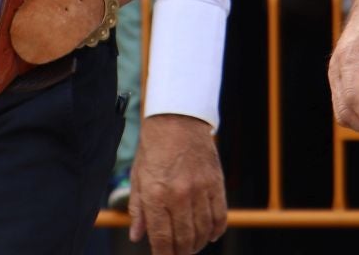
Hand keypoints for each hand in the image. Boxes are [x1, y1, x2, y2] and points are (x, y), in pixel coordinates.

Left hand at [128, 114, 226, 254]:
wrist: (177, 118)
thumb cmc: (154, 147)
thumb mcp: (138, 176)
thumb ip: (138, 208)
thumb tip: (137, 236)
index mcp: (155, 194)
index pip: (161, 238)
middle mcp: (178, 195)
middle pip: (184, 239)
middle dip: (181, 253)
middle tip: (178, 254)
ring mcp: (200, 190)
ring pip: (203, 231)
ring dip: (197, 244)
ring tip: (192, 246)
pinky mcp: (216, 183)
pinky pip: (220, 216)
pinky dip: (216, 231)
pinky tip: (209, 235)